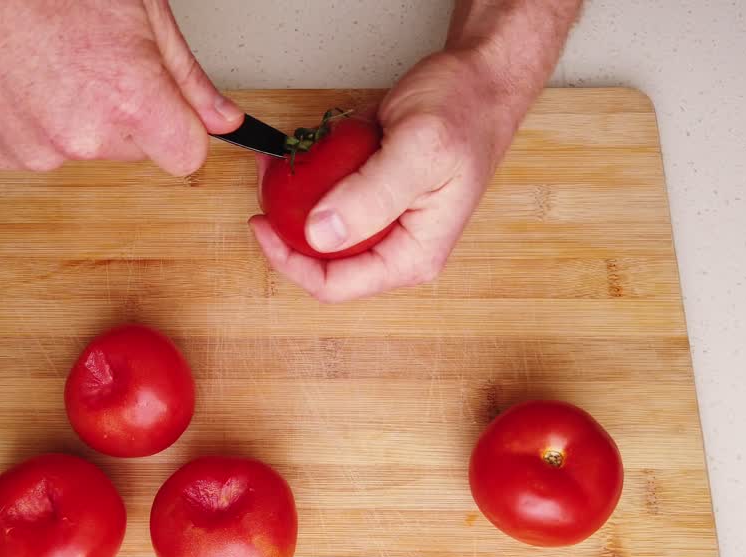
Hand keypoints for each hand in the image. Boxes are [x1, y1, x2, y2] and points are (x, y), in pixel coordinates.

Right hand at [0, 0, 241, 174]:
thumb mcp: (138, 10)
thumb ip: (186, 76)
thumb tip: (223, 118)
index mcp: (129, 100)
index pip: (185, 155)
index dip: (178, 126)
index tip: (167, 107)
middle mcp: (83, 136)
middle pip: (132, 149)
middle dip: (124, 113)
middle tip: (92, 58)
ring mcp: (37, 150)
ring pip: (84, 148)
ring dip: (76, 117)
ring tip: (50, 60)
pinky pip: (39, 149)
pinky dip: (34, 121)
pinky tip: (21, 76)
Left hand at [249, 52, 520, 302]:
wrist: (482, 80)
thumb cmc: (466, 111)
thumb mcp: (418, 149)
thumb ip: (370, 195)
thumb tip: (321, 235)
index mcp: (412, 256)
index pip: (335, 286)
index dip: (290, 263)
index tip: (263, 223)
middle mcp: (397, 248)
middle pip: (322, 262)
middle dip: (287, 226)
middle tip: (268, 181)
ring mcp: (384, 224)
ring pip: (322, 230)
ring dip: (293, 198)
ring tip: (279, 161)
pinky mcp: (373, 197)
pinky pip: (330, 199)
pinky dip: (311, 176)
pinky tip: (305, 149)